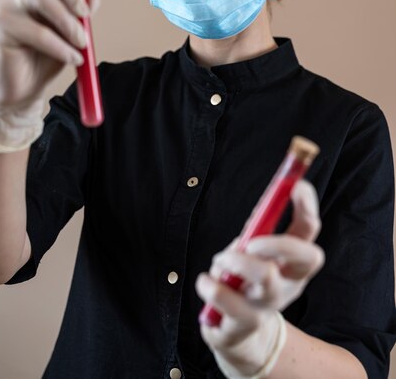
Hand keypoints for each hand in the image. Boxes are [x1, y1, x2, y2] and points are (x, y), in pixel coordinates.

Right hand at [0, 0, 104, 111]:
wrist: (23, 89)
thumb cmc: (48, 55)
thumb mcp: (75, 27)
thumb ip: (85, 2)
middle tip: (87, 13)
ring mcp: (4, 3)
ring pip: (43, 0)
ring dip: (70, 24)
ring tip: (82, 44)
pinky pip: (38, 30)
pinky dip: (61, 46)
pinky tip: (72, 58)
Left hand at [195, 180, 323, 376]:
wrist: (236, 332)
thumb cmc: (244, 280)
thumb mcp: (252, 250)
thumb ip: (259, 226)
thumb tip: (270, 195)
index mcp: (292, 261)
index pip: (310, 230)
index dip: (307, 205)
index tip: (296, 186)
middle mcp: (289, 283)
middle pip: (307, 257)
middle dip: (280, 242)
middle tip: (251, 242)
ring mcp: (270, 304)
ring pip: (267, 278)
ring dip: (237, 260)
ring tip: (221, 262)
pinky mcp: (246, 323)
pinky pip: (230, 302)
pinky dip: (211, 286)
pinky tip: (206, 282)